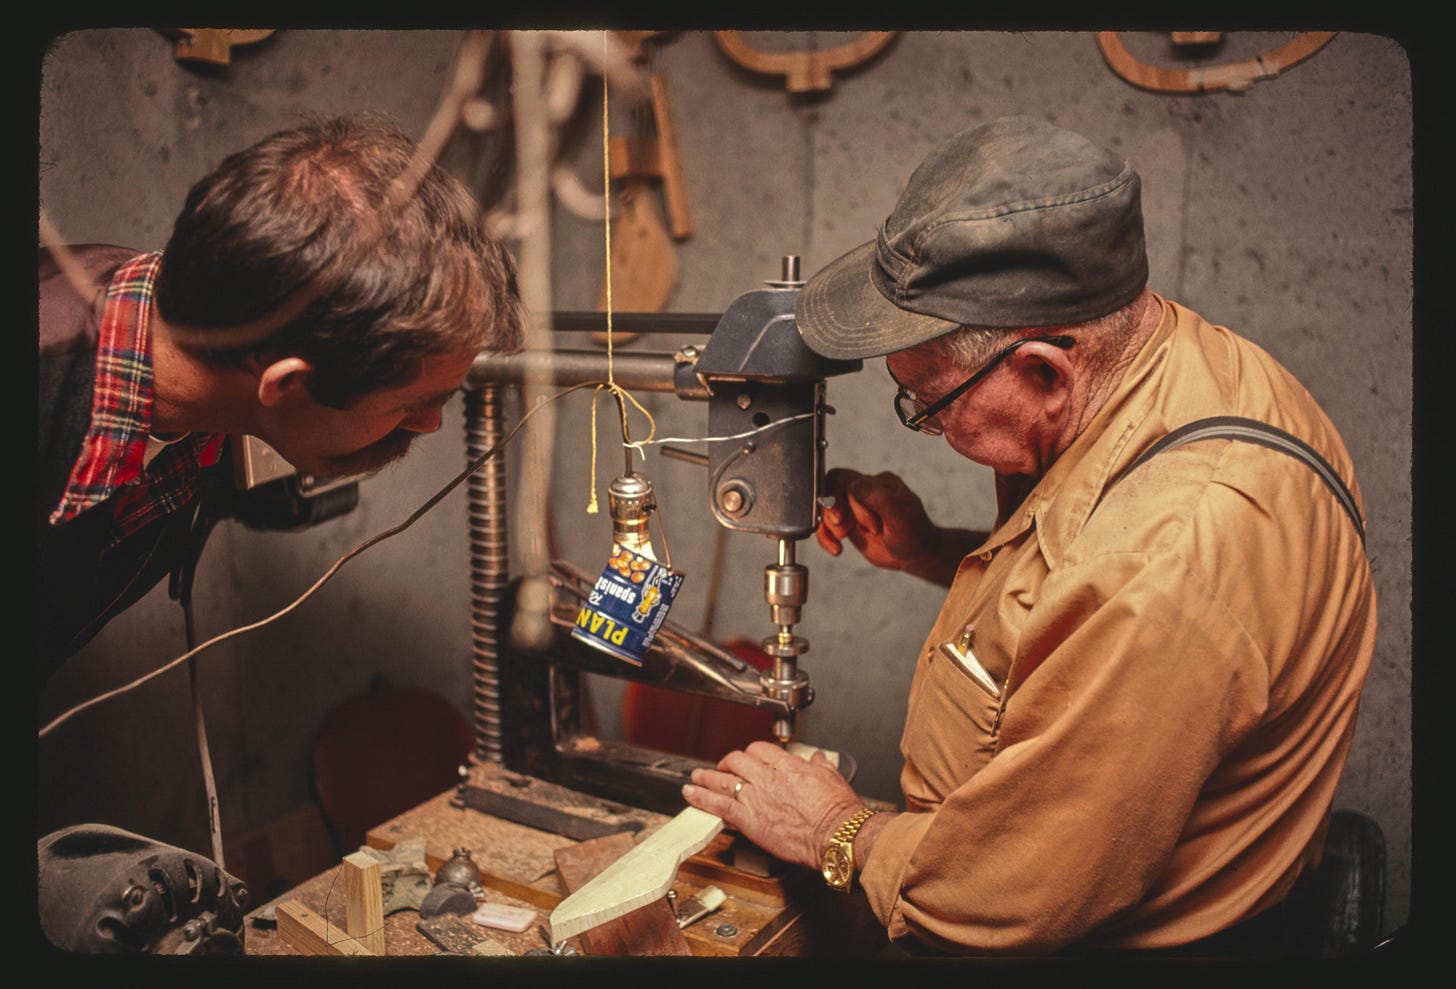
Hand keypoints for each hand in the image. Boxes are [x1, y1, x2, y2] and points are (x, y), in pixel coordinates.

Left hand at [681, 741, 862, 869]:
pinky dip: (701, 797)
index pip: (760, 750)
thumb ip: (821, 765)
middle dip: (729, 763)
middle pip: (738, 760)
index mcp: (788, 766)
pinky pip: (718, 804)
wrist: (836, 834)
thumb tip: (818, 758)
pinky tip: (691, 793)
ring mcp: (756, 798)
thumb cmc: (838, 811)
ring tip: (697, 777)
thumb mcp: (833, 778)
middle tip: (724, 768)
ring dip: (707, 777)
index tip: (751, 759)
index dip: (752, 754)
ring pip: (724, 780)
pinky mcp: (749, 820)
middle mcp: (768, 778)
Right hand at [816, 468, 940, 573]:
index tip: (868, 526)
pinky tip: (836, 548)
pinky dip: (825, 536)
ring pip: (825, 505)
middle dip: (831, 509)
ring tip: (841, 539)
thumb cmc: (913, 535)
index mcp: (879, 484)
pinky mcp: (847, 522)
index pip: (849, 481)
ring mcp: (853, 506)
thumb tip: (854, 486)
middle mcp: (864, 491)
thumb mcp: (901, 517)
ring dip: (827, 525)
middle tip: (842, 529)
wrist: (915, 555)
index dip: (850, 503)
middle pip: (831, 486)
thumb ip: (880, 499)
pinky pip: (825, 523)